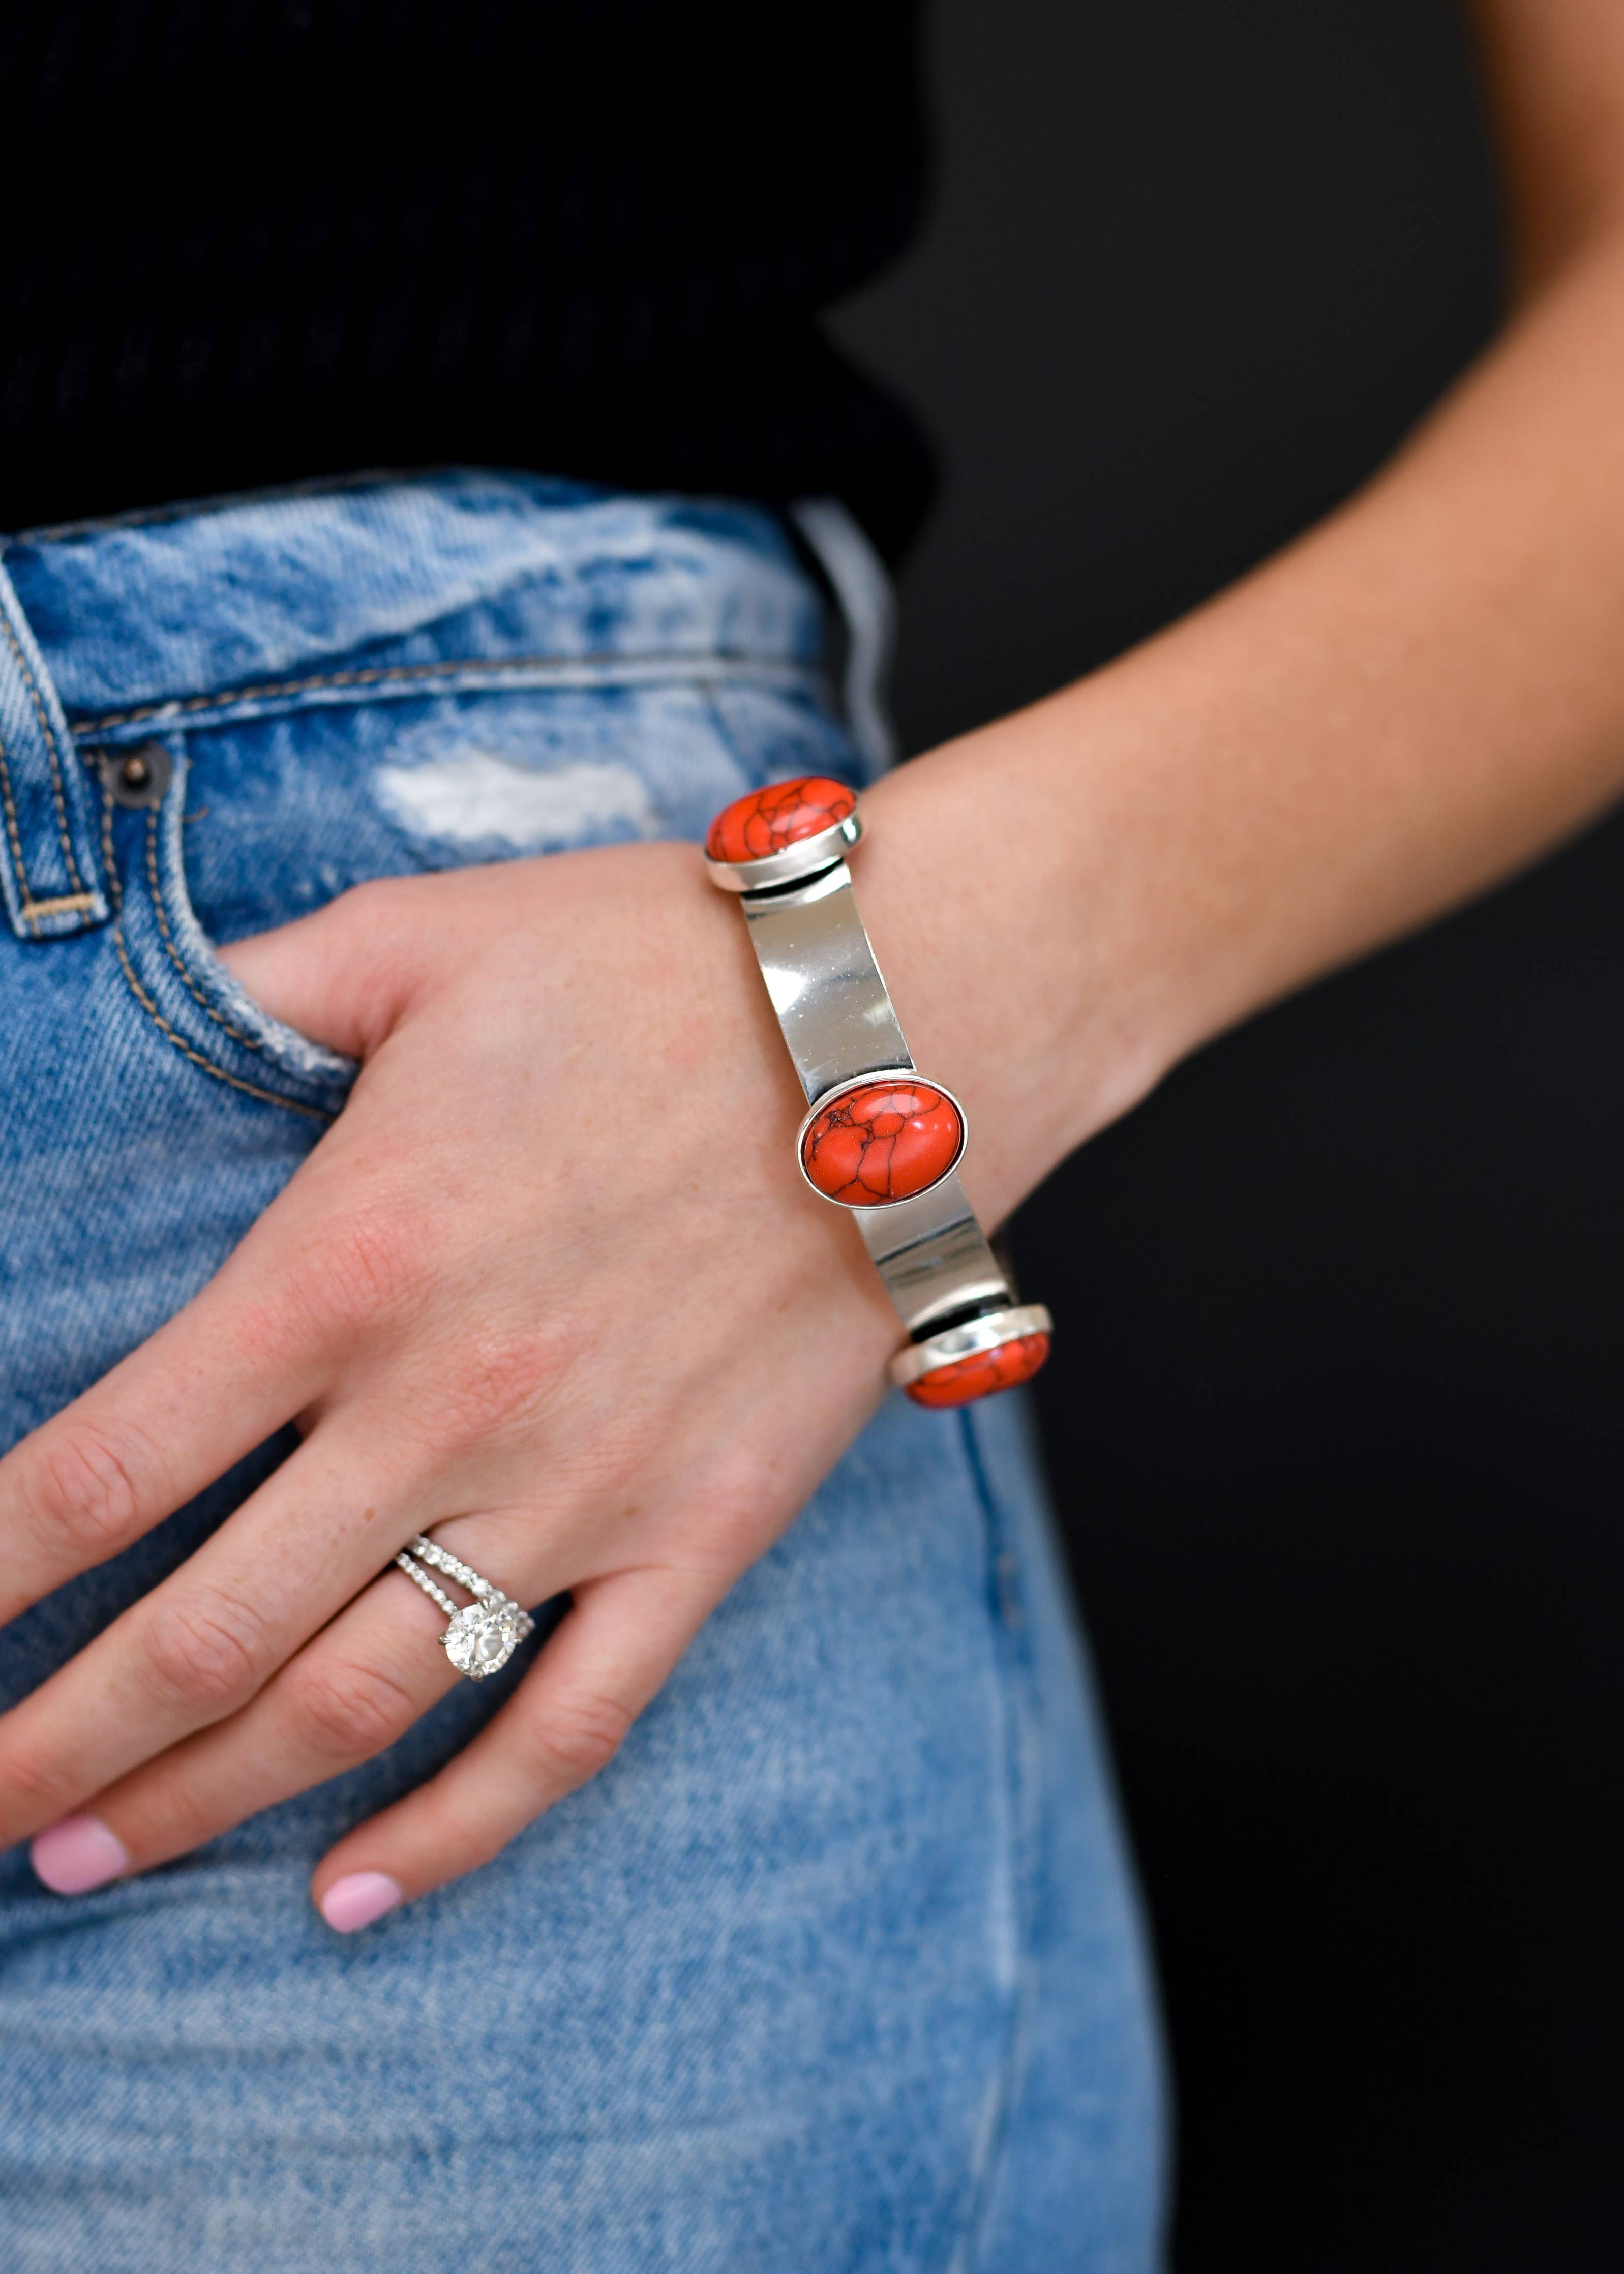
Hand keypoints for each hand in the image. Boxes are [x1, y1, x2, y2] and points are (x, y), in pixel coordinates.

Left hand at [0, 839, 912, 1926]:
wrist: (902, 1025)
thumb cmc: (650, 968)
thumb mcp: (415, 941)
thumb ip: (251, 992)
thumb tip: (114, 1009)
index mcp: (352, 1266)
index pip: (107, 1472)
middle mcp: (450, 1410)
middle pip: (201, 1637)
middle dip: (53, 1747)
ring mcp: (584, 1494)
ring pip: (356, 1706)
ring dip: (200, 1802)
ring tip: (89, 1861)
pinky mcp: (702, 1534)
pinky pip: (570, 1724)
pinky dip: (457, 1828)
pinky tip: (354, 1893)